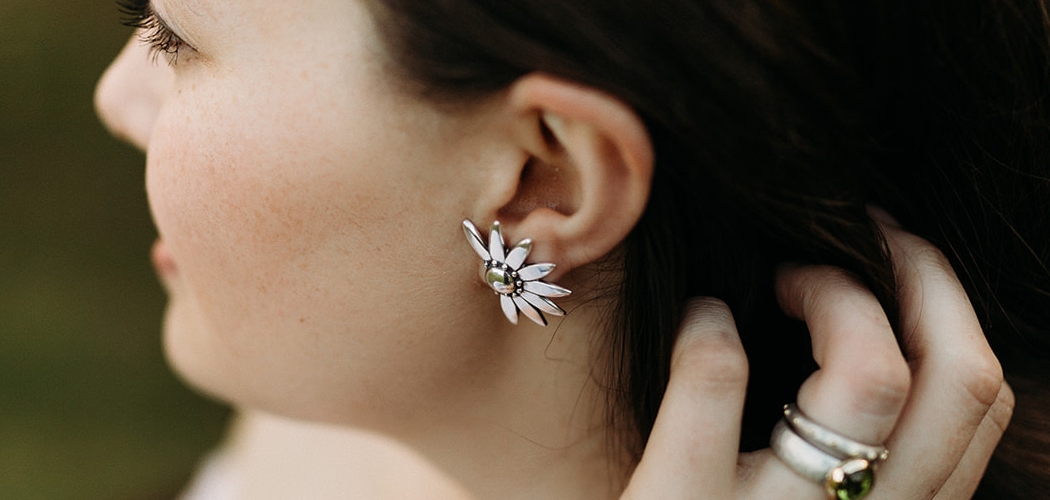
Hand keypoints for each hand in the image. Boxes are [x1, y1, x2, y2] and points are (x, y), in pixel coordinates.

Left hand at [622, 221, 1013, 498]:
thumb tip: (869, 319)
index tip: (894, 253)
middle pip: (957, 377)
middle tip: (858, 232)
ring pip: (872, 377)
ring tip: (777, 277)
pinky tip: (699, 318)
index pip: (980, 401)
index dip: (947, 303)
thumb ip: (855, 452)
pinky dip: (711, 328)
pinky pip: (720, 381)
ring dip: (833, 291)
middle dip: (919, 272)